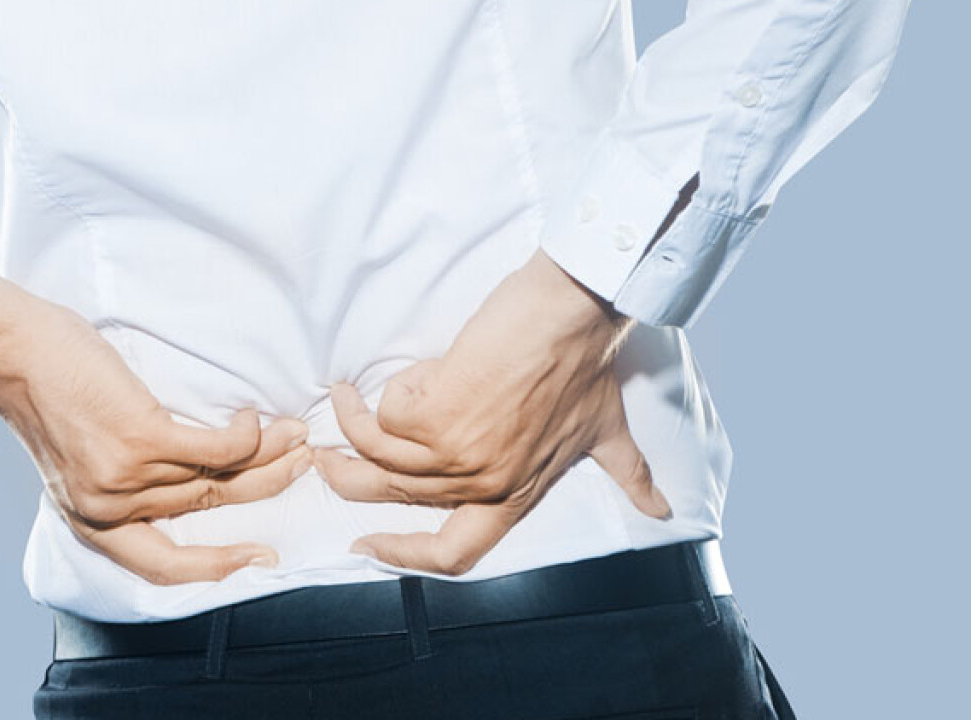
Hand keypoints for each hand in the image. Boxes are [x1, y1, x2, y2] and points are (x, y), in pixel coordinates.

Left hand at [0, 277, 311, 584]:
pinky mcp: (139, 440)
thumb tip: (198, 472)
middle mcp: (109, 509)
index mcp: (93, 520)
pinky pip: (215, 449)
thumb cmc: (49, 390)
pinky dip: (244, 436)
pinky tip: (251, 420)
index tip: (259, 556)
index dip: (216, 568)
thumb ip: (127, 476)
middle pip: (209, 506)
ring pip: (218, 477)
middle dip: (266, 485)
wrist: (12, 350)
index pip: (162, 565)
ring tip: (292, 433)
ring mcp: (125, 477)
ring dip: (266, 453)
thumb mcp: (81, 454)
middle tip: (300, 464)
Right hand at [313, 248, 670, 574]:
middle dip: (347, 476)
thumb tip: (660, 510)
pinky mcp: (436, 416)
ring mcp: (457, 454)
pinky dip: (392, 387)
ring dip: (352, 421)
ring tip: (345, 396)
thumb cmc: (588, 361)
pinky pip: (386, 411)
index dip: (403, 557)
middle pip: (393, 497)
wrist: (575, 312)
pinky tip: (413, 366)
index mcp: (516, 493)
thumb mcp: (607, 431)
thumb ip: (625, 473)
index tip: (366, 547)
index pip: (454, 553)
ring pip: (376, 453)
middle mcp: (484, 483)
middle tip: (325, 457)